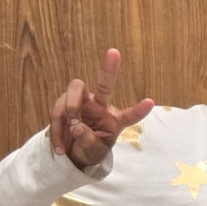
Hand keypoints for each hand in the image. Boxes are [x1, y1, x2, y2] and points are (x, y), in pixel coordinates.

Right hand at [50, 48, 153, 167]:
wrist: (71, 153)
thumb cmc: (89, 150)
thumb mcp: (93, 152)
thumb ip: (88, 142)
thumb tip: (77, 127)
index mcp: (115, 120)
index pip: (129, 115)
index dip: (139, 110)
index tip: (150, 102)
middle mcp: (100, 107)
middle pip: (104, 85)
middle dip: (109, 69)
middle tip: (114, 52)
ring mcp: (82, 103)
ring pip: (75, 90)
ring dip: (70, 110)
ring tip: (72, 131)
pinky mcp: (64, 104)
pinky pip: (58, 109)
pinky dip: (56, 129)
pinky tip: (60, 148)